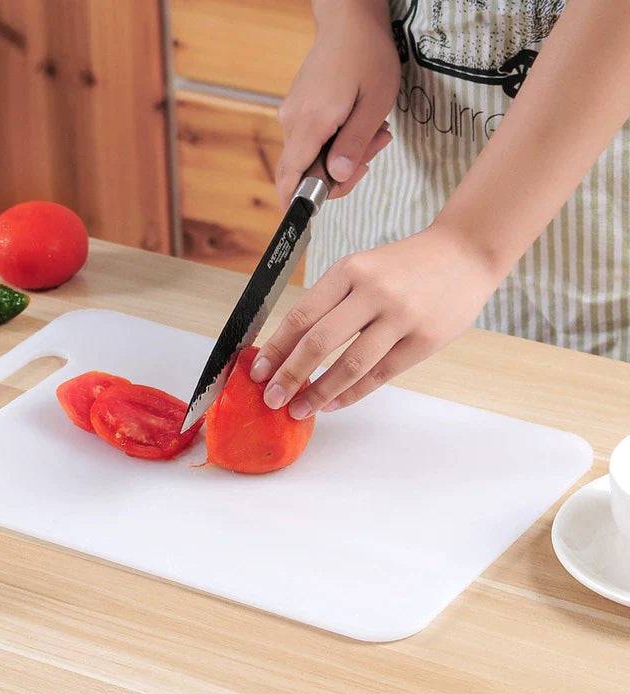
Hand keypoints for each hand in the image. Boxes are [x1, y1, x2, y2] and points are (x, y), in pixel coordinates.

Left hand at [249, 225, 502, 416]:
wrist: (465, 253)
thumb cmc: (404, 266)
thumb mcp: (362, 268)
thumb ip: (330, 303)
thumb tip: (288, 348)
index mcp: (349, 270)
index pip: (301, 315)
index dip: (275, 347)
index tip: (257, 370)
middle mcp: (373, 292)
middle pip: (318, 343)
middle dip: (289, 376)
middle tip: (271, 398)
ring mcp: (401, 317)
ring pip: (349, 365)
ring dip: (318, 393)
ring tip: (299, 409)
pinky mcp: (423, 341)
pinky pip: (379, 376)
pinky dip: (351, 394)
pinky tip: (332, 404)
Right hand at [275, 0, 400, 210]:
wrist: (349, 19)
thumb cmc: (367, 55)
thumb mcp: (373, 104)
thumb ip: (353, 144)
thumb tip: (336, 178)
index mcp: (310, 123)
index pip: (290, 177)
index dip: (295, 204)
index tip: (306, 221)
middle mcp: (293, 122)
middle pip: (304, 171)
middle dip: (338, 175)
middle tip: (372, 153)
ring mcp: (292, 115)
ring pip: (311, 157)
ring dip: (341, 156)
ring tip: (372, 133)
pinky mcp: (298, 110)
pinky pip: (312, 141)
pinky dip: (335, 143)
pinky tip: (357, 124)